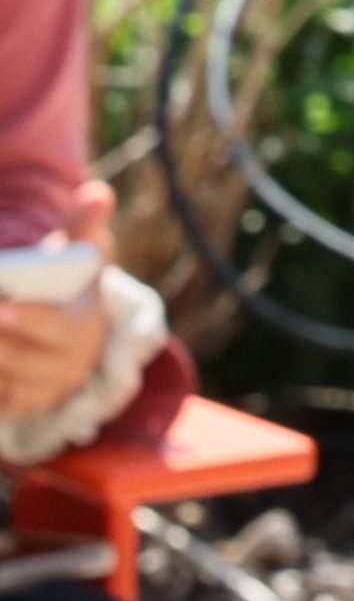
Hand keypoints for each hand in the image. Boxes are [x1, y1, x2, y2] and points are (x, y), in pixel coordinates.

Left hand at [0, 178, 116, 412]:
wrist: (71, 344)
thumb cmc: (71, 291)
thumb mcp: (83, 259)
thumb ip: (85, 226)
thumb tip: (96, 193)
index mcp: (85, 328)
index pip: (56, 327)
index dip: (28, 319)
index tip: (3, 308)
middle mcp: (68, 368)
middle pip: (18, 359)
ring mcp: (41, 392)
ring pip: (2, 380)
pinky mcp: (16, 407)